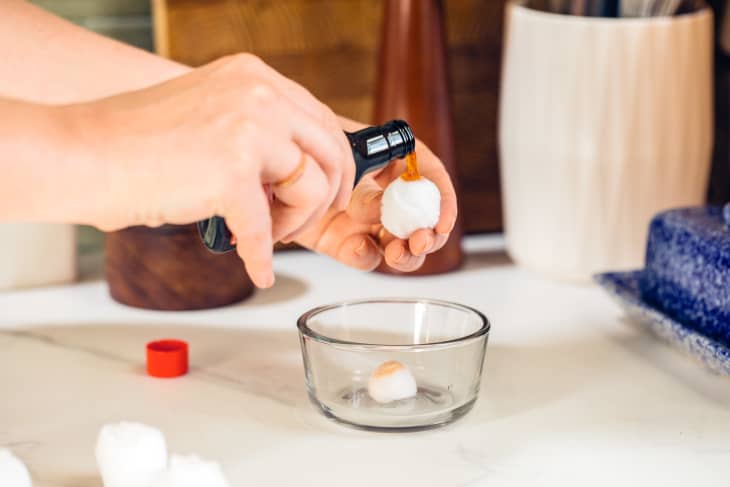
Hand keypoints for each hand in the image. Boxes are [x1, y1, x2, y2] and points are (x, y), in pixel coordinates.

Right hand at [65, 54, 353, 287]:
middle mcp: (258, 94)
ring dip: (295, 223)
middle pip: (331, 152)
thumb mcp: (212, 116)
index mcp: (255, 77)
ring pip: (313, 187)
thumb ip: (258, 133)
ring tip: (266, 234)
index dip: (333, 163)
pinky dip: (262, 256)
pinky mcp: (232, 172)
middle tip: (305, 220)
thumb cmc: (135, 144)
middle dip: (327, 196)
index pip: (322, 120)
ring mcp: (248, 130)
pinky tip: (257, 268)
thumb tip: (297, 170)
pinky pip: (267, 229)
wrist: (81, 155)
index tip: (329, 189)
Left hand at [295, 130, 457, 272]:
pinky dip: (366, 256)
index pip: (427, 178)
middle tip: (421, 240)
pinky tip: (358, 247)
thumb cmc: (298, 142)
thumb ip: (366, 164)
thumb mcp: (335, 144)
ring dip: (406, 254)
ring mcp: (362, 220)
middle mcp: (380, 193)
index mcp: (387, 162)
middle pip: (420, 219)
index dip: (442, 198)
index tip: (442, 217)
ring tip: (398, 251)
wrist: (260, 168)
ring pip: (398, 245)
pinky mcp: (340, 242)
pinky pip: (363, 257)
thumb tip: (393, 185)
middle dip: (429, 234)